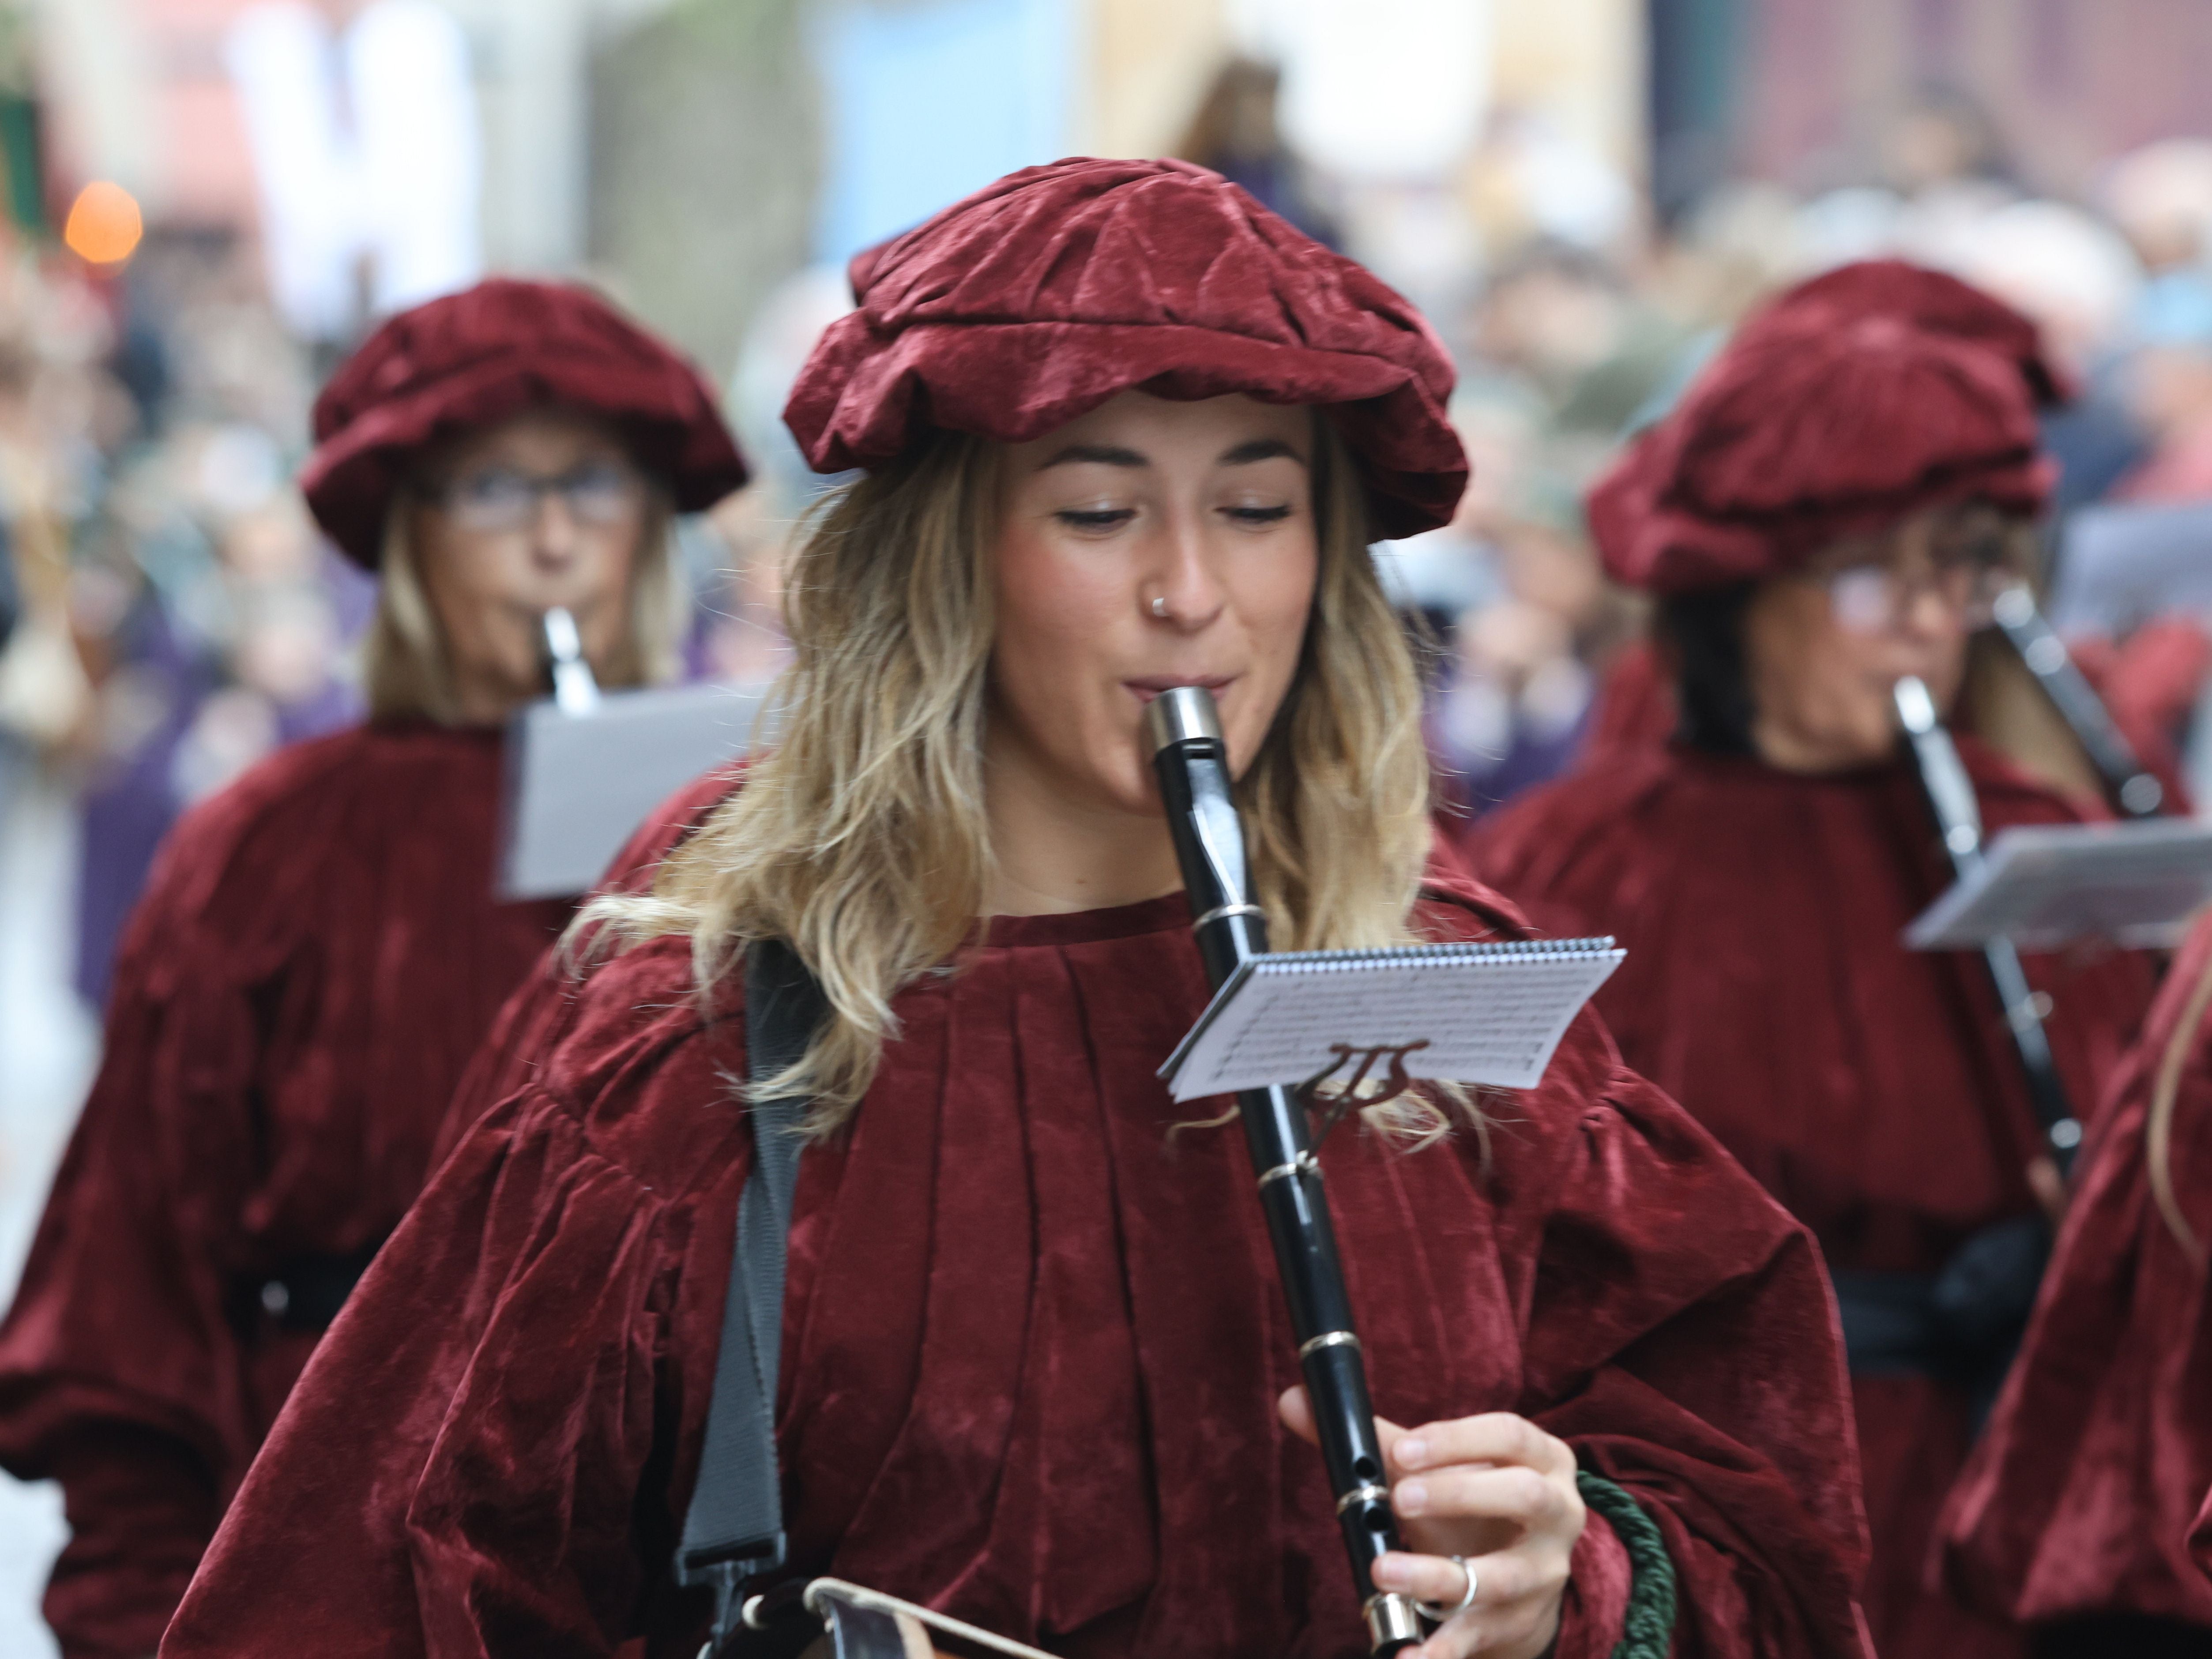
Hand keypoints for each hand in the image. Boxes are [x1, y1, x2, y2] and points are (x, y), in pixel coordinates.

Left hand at [1281, 1388, 1582, 1658]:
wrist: (1518, 1583)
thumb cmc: (1473, 1507)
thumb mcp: (1437, 1471)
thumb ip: (1375, 1440)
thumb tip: (1293, 1401)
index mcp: (1540, 1459)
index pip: (1510, 1435)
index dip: (1457, 1440)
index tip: (1402, 1449)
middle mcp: (1557, 1514)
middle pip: (1523, 1497)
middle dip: (1459, 1494)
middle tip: (1398, 1499)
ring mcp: (1541, 1575)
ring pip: (1498, 1576)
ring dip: (1436, 1575)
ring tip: (1382, 1572)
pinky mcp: (1517, 1624)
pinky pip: (1477, 1638)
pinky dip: (1440, 1651)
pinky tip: (1405, 1656)